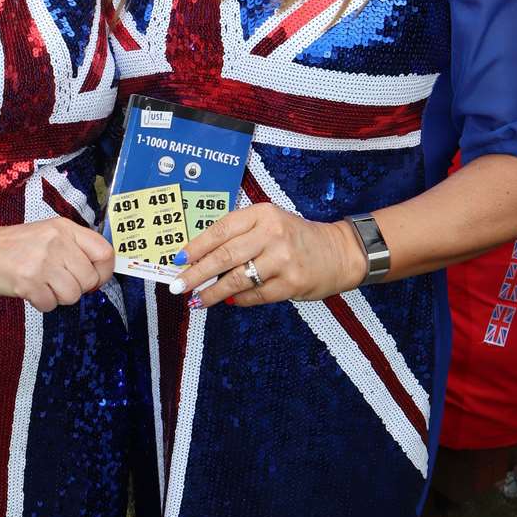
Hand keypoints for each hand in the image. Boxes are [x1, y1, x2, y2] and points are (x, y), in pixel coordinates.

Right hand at [0, 218, 114, 312]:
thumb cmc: (14, 245)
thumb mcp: (48, 233)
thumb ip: (74, 248)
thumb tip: (98, 274)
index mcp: (65, 228)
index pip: (104, 252)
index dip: (104, 271)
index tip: (94, 278)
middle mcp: (56, 242)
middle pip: (89, 279)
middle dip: (78, 288)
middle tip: (60, 283)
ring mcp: (42, 262)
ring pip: (72, 295)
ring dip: (59, 297)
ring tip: (44, 285)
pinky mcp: (27, 282)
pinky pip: (50, 305)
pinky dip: (42, 303)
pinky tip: (31, 291)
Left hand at [168, 203, 364, 307]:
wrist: (339, 252)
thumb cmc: (296, 237)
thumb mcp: (269, 223)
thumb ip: (239, 235)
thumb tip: (201, 258)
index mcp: (262, 214)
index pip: (220, 230)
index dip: (196, 246)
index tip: (178, 259)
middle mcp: (272, 233)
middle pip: (224, 256)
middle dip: (196, 273)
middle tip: (178, 286)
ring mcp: (283, 259)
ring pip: (237, 279)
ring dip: (213, 293)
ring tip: (197, 300)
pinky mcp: (291, 283)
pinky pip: (255, 295)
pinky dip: (239, 300)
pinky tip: (228, 302)